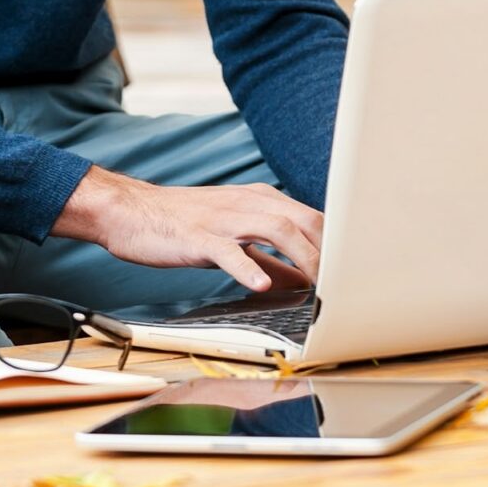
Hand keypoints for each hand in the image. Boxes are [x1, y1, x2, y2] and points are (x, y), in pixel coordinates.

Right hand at [52, 166, 322, 292]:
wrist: (131, 212)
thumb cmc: (182, 226)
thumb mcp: (233, 239)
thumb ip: (269, 258)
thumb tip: (303, 281)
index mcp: (258, 201)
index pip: (311, 217)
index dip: (337, 243)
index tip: (356, 269)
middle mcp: (247, 203)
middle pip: (302, 220)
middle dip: (330, 250)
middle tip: (348, 283)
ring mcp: (223, 218)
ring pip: (275, 230)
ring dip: (302, 257)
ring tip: (320, 285)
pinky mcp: (198, 237)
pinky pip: (228, 250)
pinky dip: (247, 266)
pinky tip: (261, 284)